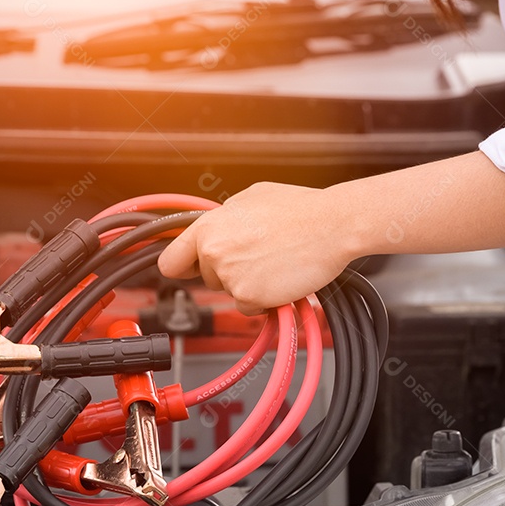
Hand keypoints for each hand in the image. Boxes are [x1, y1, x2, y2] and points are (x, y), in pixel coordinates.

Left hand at [157, 182, 357, 314]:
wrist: (332, 224)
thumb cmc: (300, 209)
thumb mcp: (250, 198)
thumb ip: (225, 218)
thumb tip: (217, 228)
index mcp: (209, 226)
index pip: (172, 260)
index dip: (182, 267)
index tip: (187, 271)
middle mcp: (214, 252)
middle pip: (208, 277)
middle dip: (229, 271)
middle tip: (258, 256)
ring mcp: (230, 276)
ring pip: (230, 292)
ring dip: (249, 285)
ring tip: (274, 263)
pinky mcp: (249, 297)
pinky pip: (248, 307)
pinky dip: (264, 300)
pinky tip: (281, 278)